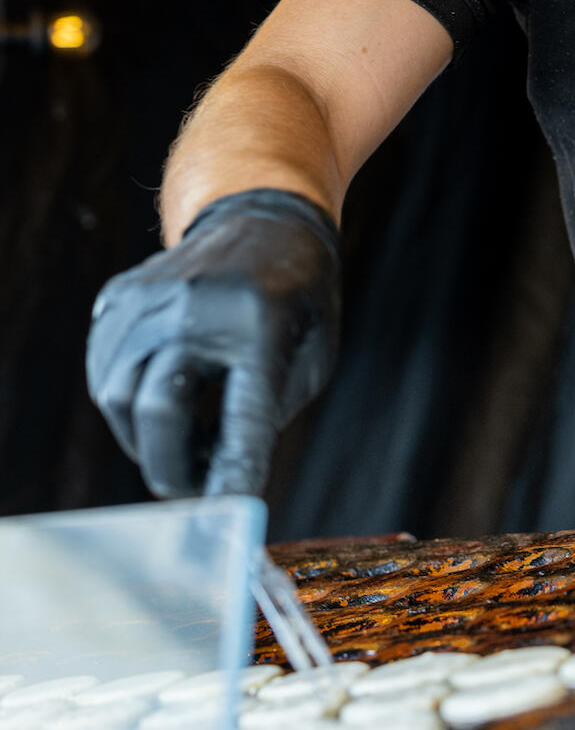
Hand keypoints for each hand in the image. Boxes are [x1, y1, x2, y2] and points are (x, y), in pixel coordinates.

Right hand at [86, 189, 339, 498]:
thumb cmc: (299, 302)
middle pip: (157, 408)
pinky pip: (104, 368)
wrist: (266, 218)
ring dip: (146, 435)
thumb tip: (214, 489)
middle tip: (193, 489)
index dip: (234, 473)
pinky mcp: (120, 294)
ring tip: (189, 434)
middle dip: (169, 468)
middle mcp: (196, 302)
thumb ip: (263, 422)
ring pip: (117, 395)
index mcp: (260, 321)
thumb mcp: (310, 358)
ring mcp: (150, 293)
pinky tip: (166, 393)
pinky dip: (128, 400)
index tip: (227, 516)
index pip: (243, 414)